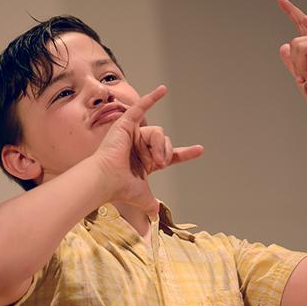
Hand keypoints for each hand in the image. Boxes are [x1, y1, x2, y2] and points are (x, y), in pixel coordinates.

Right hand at [93, 85, 203, 216]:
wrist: (107, 180)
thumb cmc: (121, 188)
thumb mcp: (143, 198)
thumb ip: (150, 204)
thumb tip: (155, 215)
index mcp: (146, 161)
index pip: (170, 155)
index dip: (185, 153)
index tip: (199, 150)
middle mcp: (141, 146)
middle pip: (166, 142)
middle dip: (166, 153)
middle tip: (158, 164)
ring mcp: (133, 134)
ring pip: (158, 132)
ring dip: (159, 145)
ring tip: (151, 157)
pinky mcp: (126, 124)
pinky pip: (141, 107)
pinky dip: (152, 98)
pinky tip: (164, 89)